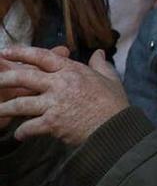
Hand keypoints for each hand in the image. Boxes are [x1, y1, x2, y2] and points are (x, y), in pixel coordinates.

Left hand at [0, 48, 129, 146]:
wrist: (116, 127)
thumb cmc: (114, 103)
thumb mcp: (110, 78)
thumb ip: (100, 64)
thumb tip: (98, 52)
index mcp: (72, 70)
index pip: (42, 57)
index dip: (21, 52)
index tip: (6, 51)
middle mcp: (60, 84)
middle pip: (24, 77)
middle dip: (4, 79)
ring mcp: (54, 104)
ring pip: (20, 104)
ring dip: (5, 109)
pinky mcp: (52, 123)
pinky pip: (29, 127)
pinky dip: (22, 132)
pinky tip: (19, 135)